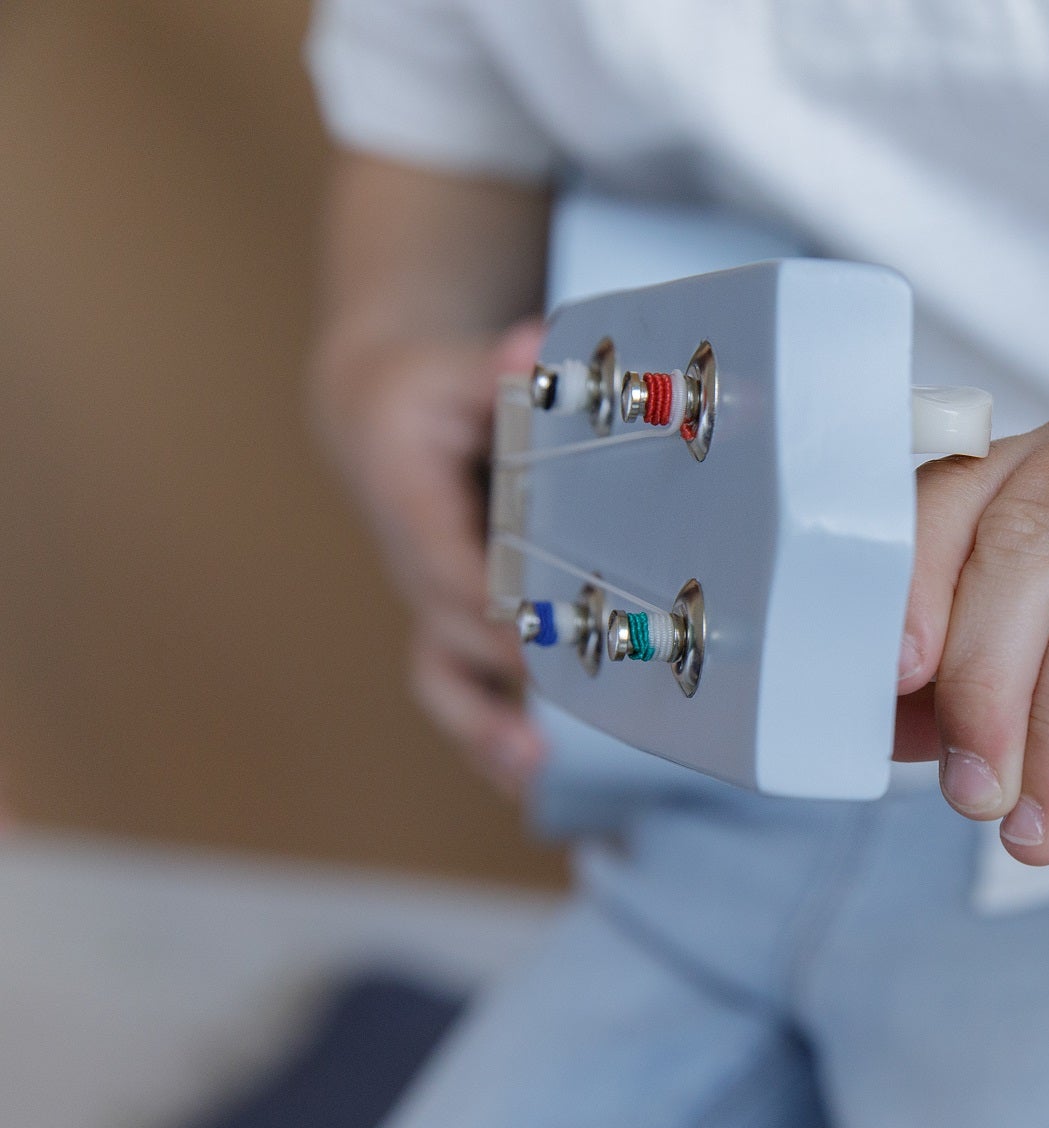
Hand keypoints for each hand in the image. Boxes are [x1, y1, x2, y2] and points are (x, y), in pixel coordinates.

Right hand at [315, 322, 546, 796]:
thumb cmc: (432, 390)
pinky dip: (498, 737)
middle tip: (582, 705)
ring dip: (488, 729)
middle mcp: (413, 563)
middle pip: (456, 628)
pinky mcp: (457, 628)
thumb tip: (533, 342)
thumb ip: (501, 364)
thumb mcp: (458, 363)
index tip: (542, 632)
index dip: (493, 601)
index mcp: (405, 493)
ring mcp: (432, 604)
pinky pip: (467, 691)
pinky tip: (542, 783)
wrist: (385, 413)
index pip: (447, 559)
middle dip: (513, 670)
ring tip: (538, 773)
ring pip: (446, 676)